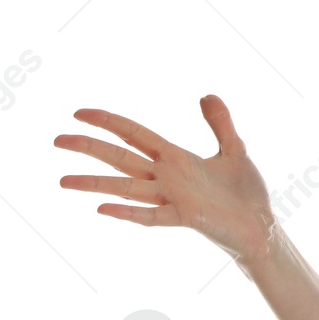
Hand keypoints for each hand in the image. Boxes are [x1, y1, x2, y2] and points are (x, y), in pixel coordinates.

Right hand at [55, 95, 278, 260]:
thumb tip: (207, 94)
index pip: (134, 135)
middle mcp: (168, 177)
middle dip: (90, 148)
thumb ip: (219, 123)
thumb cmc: (245, 192)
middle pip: (121, 158)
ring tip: (63, 180)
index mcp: (176, 158)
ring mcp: (173, 198)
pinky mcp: (185, 218)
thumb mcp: (234, 149)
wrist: (262, 225)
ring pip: (127, 188)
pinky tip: (103, 209)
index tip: (79, 113)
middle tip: (57, 140)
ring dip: (96, 184)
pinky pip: (151, 216)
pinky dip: (128, 213)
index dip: (109, 122)